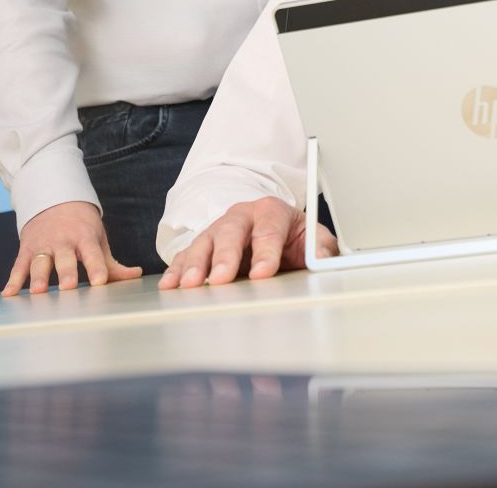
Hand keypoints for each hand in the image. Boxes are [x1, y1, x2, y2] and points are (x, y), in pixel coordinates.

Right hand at [2, 200, 144, 295]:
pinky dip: (13, 280)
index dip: (96, 267)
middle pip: (65, 259)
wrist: (54, 198)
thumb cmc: (81, 224)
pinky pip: (19, 266)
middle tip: (68, 287)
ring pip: (41, 262)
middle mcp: (63, 241)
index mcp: (85, 237)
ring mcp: (44, 245)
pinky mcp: (27, 249)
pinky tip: (9, 294)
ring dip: (39, 277)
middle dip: (66, 272)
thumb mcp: (98, 237)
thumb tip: (135, 275)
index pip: (92, 254)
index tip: (100, 282)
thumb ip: (112, 262)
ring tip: (38, 291)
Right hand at [158, 196, 337, 288]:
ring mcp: (219, 229)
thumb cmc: (291, 236)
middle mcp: (242, 216)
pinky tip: (170, 284)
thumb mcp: (312, 238)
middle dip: (226, 256)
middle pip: (231, 232)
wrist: (269, 225)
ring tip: (192, 284)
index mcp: (272, 211)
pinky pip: (186, 256)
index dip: (266, 252)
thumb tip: (326, 259)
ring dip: (196, 264)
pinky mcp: (204, 246)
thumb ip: (322, 248)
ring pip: (205, 242)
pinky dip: (177, 270)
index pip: (269, 230)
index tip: (264, 273)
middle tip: (222, 278)